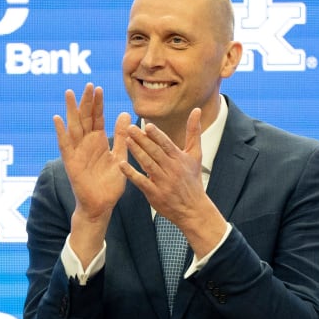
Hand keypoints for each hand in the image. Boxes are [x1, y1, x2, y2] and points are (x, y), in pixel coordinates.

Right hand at [53, 83, 129, 264]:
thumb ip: (122, 136)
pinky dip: (61, 132)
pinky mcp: (71, 162)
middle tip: (88, 85)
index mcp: (98, 141)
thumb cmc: (110, 183)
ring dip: (71, 110)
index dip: (97, 103)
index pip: (97, 117)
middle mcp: (86, 143)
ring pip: (74, 127)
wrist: (102, 204)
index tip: (98, 88)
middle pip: (85, 118)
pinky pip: (65, 145)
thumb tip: (126, 114)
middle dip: (86, 101)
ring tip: (69, 94)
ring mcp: (77, 151)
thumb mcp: (120, 155)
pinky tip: (57, 119)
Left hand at [119, 108, 226, 256]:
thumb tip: (197, 110)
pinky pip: (141, 182)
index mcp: (179, 158)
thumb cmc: (192, 179)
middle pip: (155, 152)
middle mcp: (171, 169)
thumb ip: (193, 131)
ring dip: (136, 152)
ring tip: (125, 140)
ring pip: (147, 164)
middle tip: (129, 129)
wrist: (193, 209)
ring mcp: (163, 182)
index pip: (166, 144)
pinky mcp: (154, 194)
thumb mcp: (195, 154)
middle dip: (142, 140)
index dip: (156, 135)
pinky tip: (121, 165)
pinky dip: (131, 173)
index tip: (146, 125)